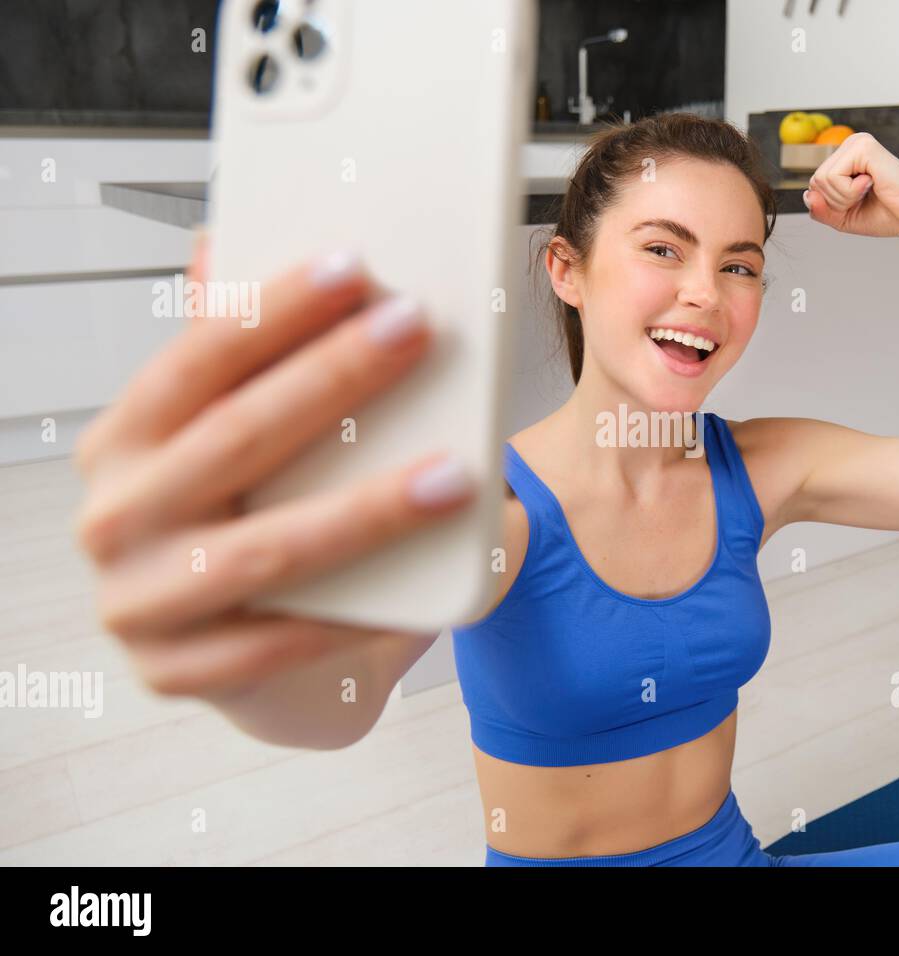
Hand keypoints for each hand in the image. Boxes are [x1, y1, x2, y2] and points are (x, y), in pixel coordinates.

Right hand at [73, 233, 476, 702]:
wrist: (255, 659)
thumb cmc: (260, 522)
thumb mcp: (241, 439)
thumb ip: (236, 359)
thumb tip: (223, 244)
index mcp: (125, 440)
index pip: (195, 360)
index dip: (274, 310)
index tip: (356, 265)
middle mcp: (114, 517)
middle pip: (235, 439)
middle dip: (333, 378)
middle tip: (417, 329)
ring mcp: (137, 602)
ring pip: (267, 550)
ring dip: (368, 509)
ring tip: (456, 473)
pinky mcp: (177, 673)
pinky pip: (281, 642)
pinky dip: (357, 613)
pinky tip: (423, 585)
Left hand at [802, 132, 898, 239]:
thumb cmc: (886, 215)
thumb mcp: (843, 217)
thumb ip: (821, 209)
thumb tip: (807, 194)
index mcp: (846, 157)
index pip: (815, 185)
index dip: (832, 205)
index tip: (860, 202)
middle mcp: (850, 144)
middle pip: (815, 181)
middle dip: (837, 202)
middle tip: (865, 198)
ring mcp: (857, 142)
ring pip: (821, 180)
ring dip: (844, 197)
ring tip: (869, 191)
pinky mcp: (863, 146)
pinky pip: (833, 177)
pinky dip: (849, 192)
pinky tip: (872, 184)